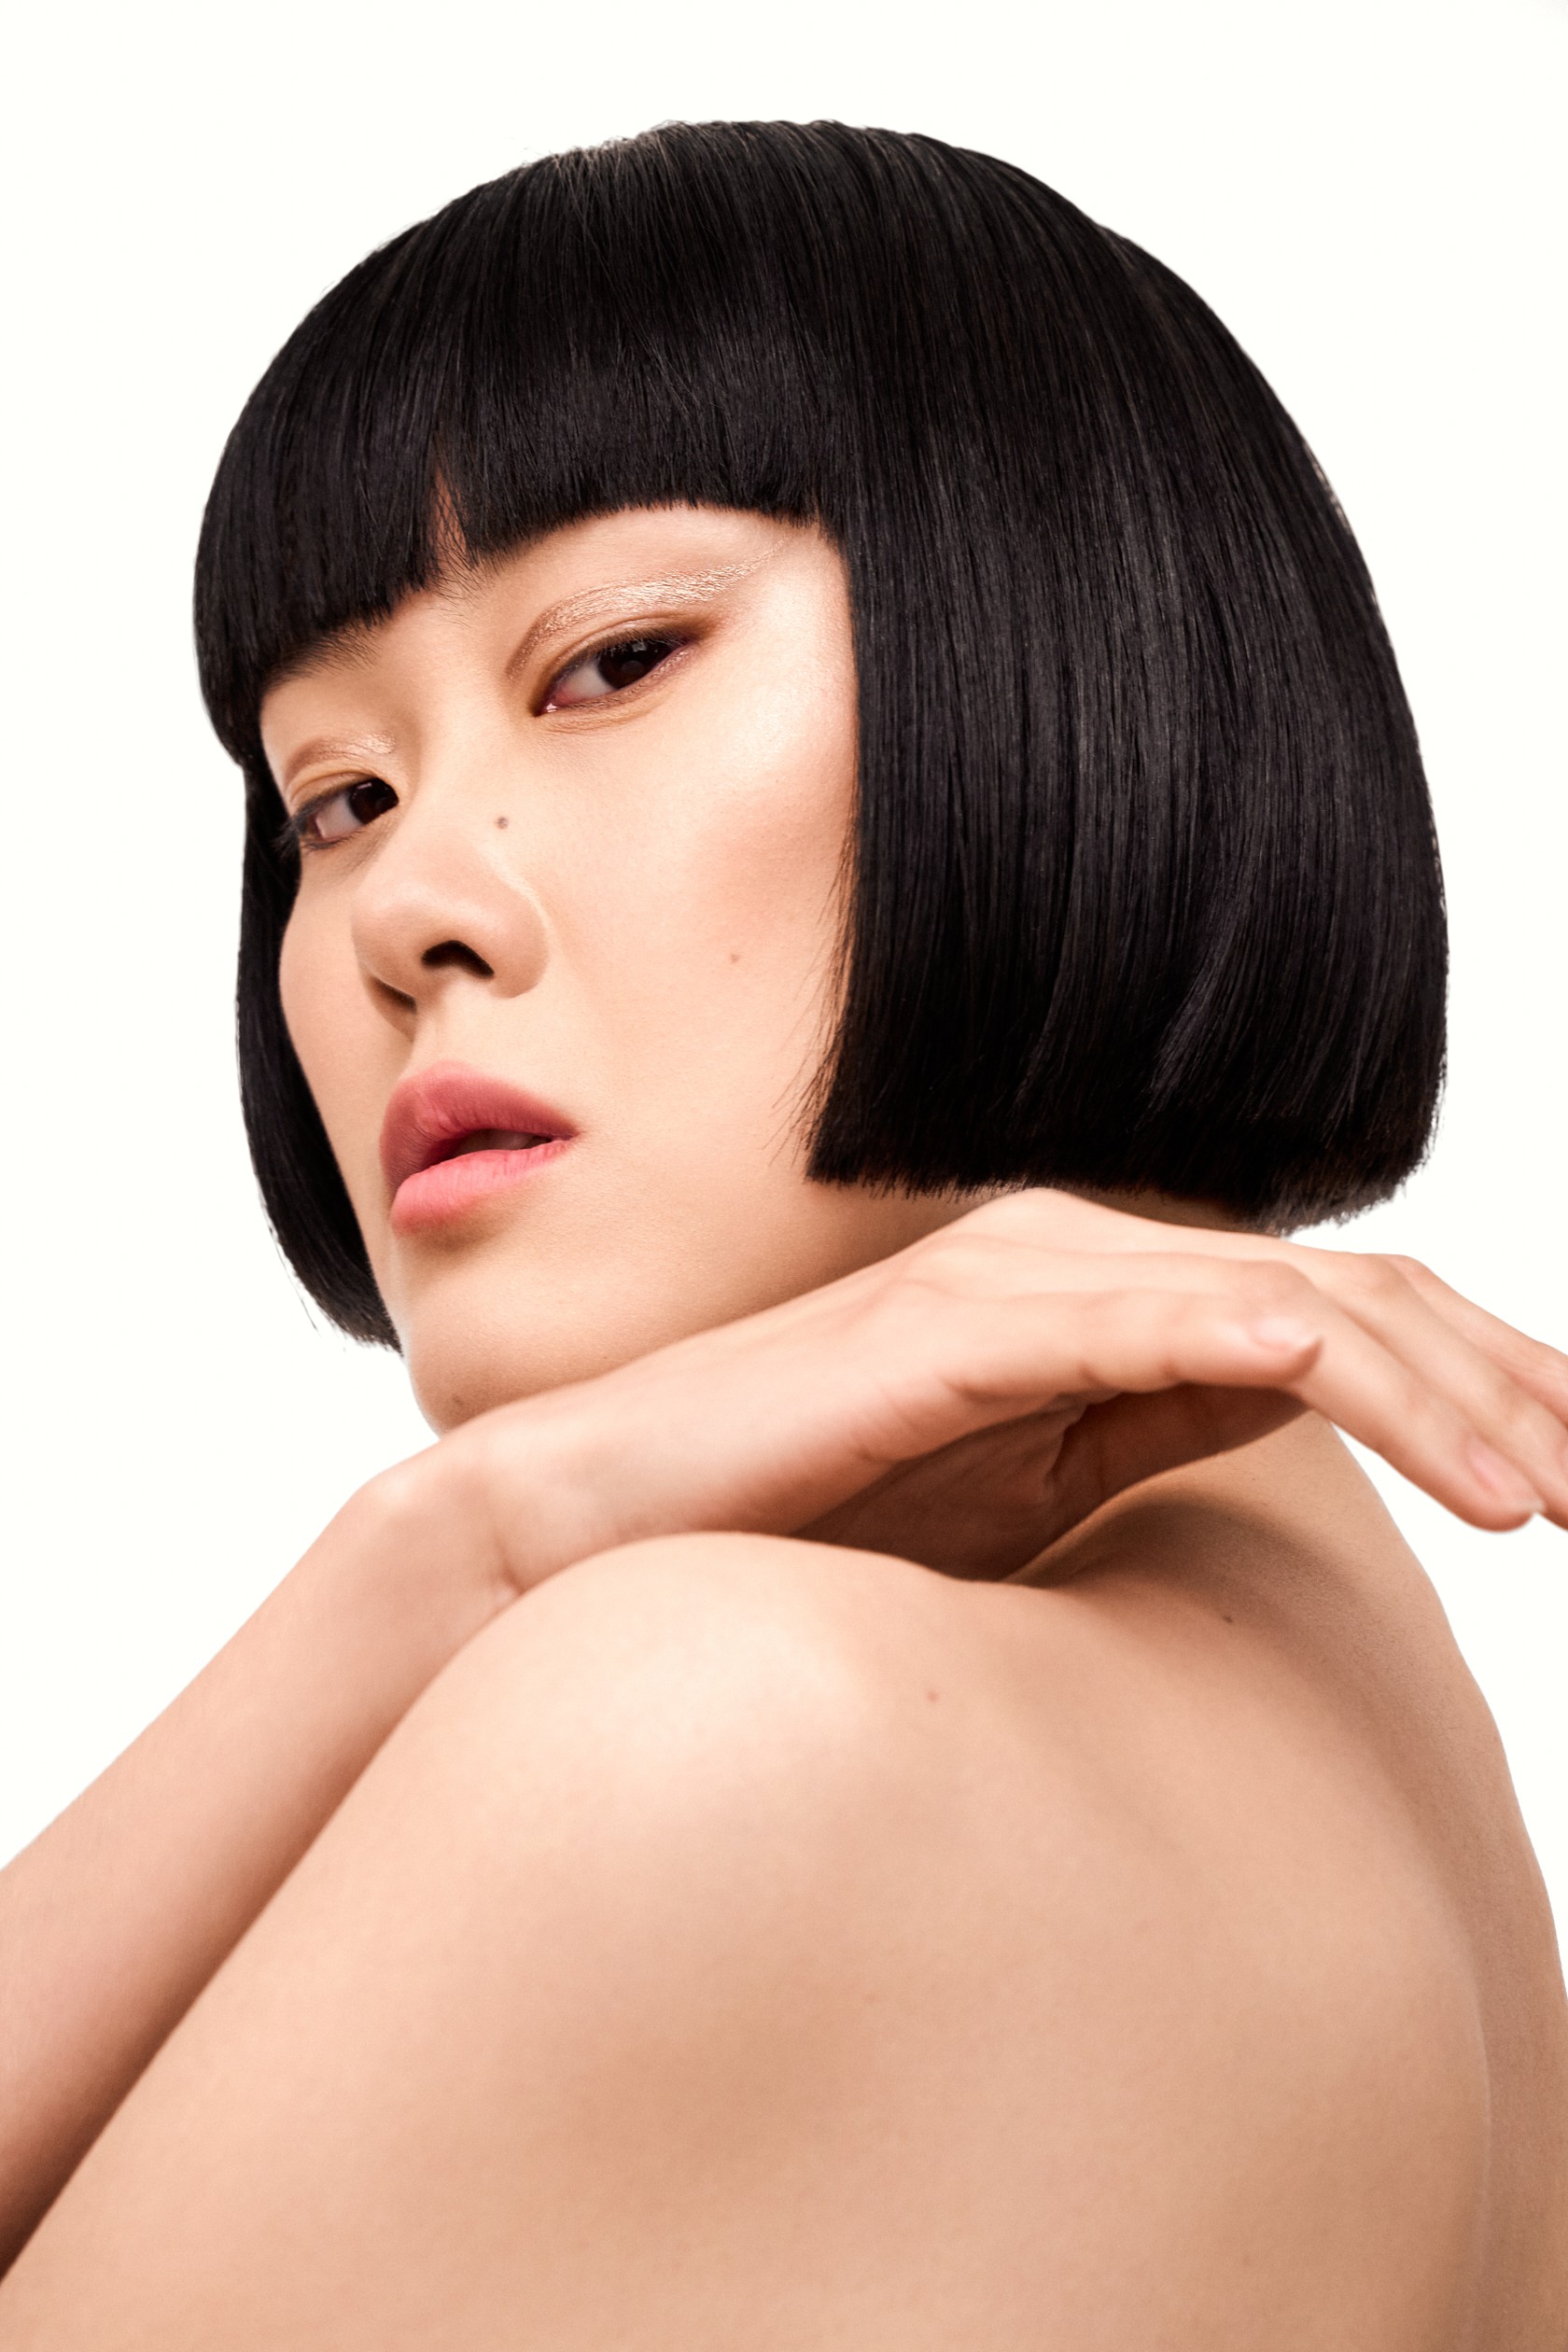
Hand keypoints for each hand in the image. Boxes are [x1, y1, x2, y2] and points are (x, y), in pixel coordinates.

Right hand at [456, 1190, 1567, 1589]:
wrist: (600, 1519)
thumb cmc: (814, 1505)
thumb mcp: (1039, 1474)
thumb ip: (1161, 1413)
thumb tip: (1306, 1394)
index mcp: (1118, 1293)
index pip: (1354, 1319)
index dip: (1492, 1385)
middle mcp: (1082, 1255)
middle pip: (1357, 1298)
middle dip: (1508, 1389)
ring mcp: (1010, 1279)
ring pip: (1275, 1306)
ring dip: (1428, 1389)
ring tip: (1540, 1489)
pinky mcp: (934, 1330)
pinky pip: (1116, 1319)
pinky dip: (1232, 1335)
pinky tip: (1321, 1372)